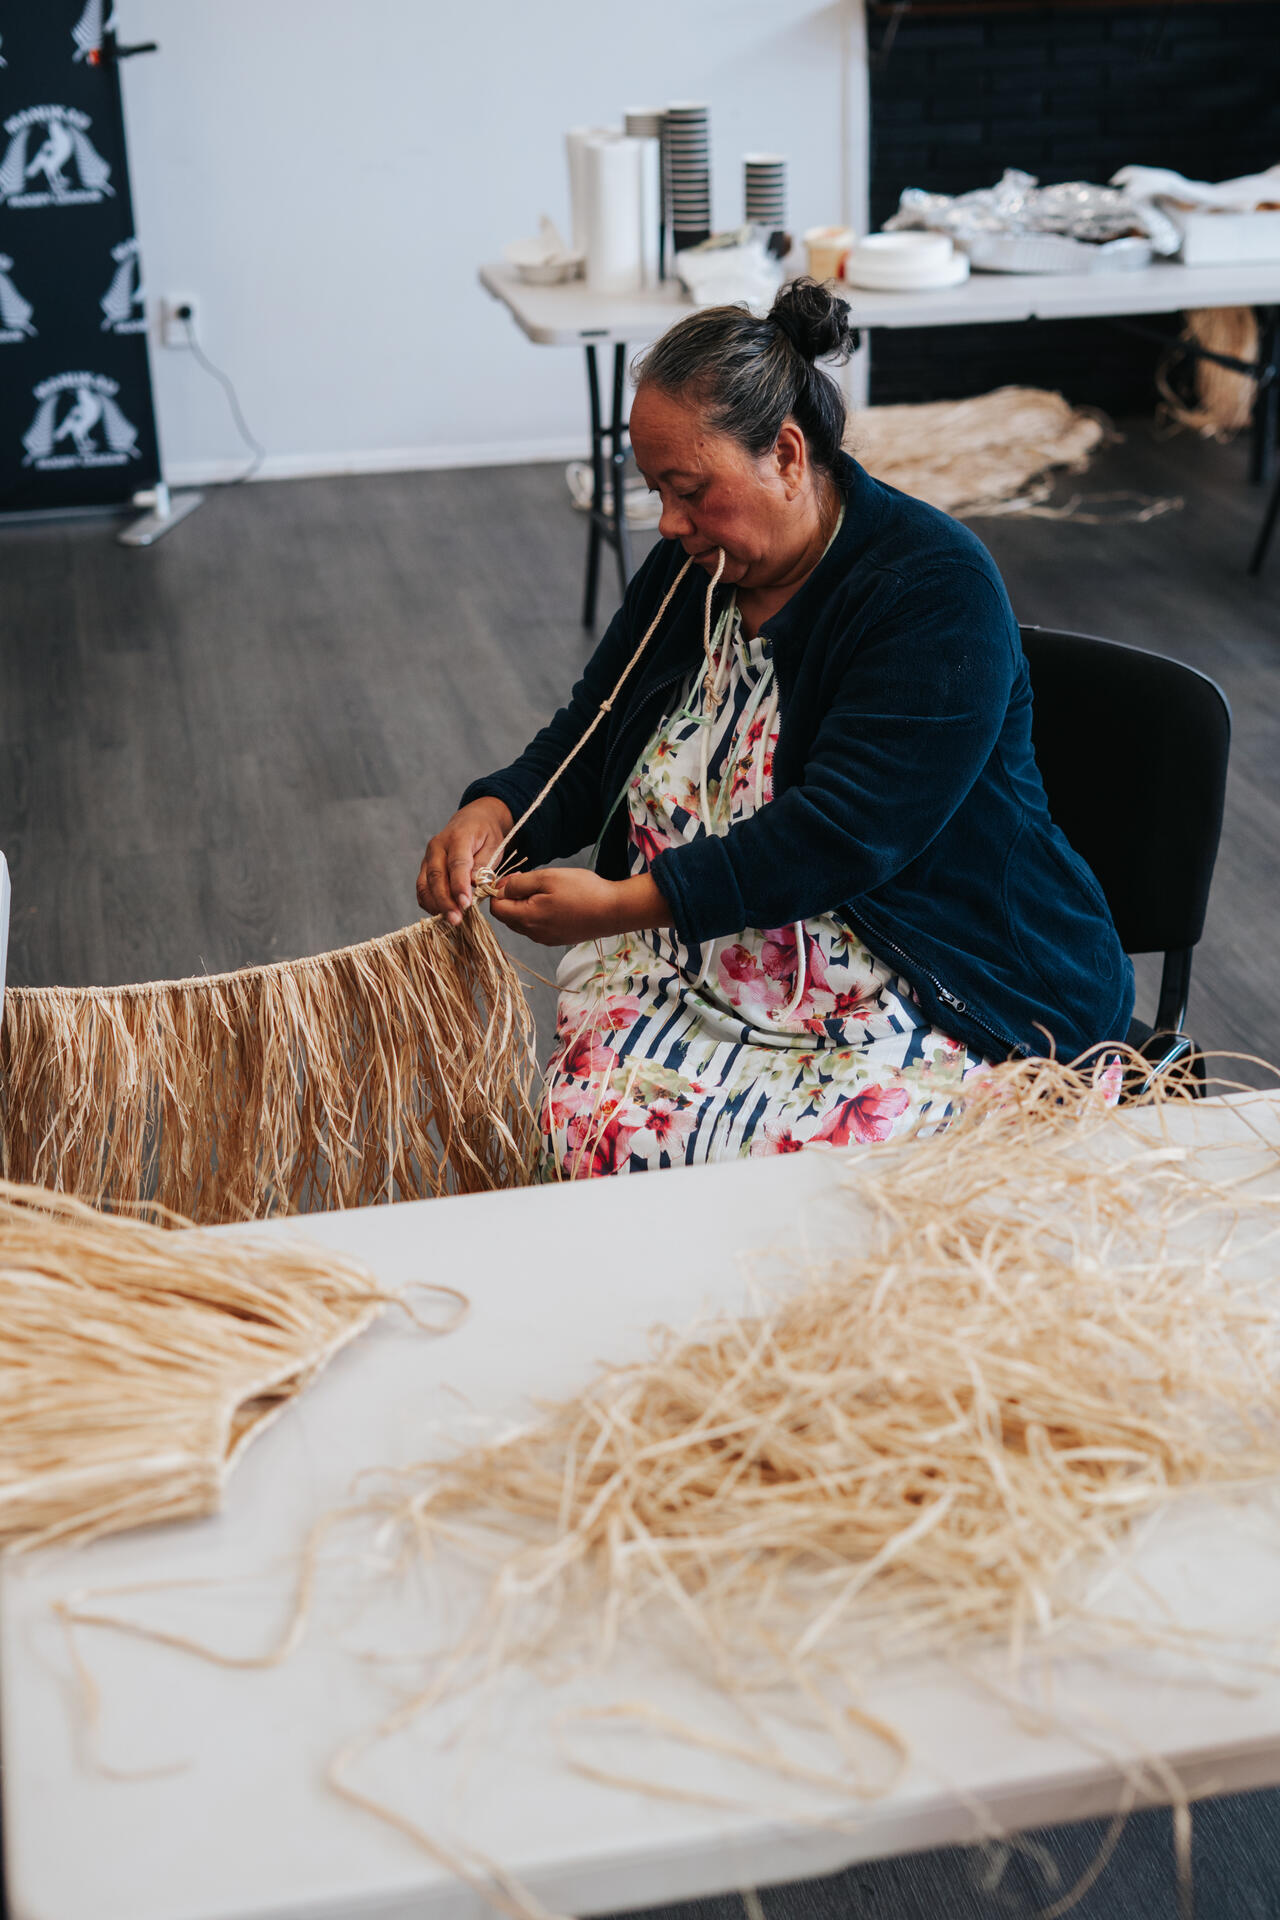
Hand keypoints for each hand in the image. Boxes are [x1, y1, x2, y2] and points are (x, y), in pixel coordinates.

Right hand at [417, 798, 512, 925]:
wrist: (473, 820)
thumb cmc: (486, 834)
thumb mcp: (494, 844)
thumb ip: (484, 864)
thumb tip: (474, 884)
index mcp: (458, 837)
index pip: (456, 864)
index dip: (459, 886)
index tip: (466, 904)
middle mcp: (437, 846)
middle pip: (437, 877)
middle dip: (446, 901)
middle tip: (457, 920)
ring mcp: (428, 857)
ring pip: (425, 884)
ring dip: (436, 905)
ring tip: (451, 921)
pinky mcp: (425, 868)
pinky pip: (422, 888)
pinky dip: (429, 903)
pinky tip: (441, 913)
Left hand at [490, 869, 670, 946]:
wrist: (614, 911)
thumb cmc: (583, 891)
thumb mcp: (548, 877)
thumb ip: (520, 884)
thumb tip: (502, 889)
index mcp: (528, 918)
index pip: (496, 909)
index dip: (498, 891)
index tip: (514, 878)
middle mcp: (533, 934)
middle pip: (507, 917)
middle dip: (511, 899)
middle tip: (528, 881)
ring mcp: (546, 939)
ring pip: (522, 922)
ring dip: (525, 906)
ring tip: (545, 890)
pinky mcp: (557, 939)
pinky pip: (537, 928)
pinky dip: (538, 914)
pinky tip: (555, 902)